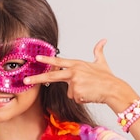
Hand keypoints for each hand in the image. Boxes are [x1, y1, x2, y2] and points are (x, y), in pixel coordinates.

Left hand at [24, 39, 138, 110]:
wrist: (113, 89)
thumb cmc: (107, 78)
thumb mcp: (101, 62)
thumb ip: (99, 51)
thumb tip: (104, 40)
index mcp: (77, 64)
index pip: (59, 61)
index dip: (47, 59)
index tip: (36, 58)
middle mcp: (74, 72)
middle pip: (52, 76)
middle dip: (37, 78)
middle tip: (25, 81)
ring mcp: (74, 82)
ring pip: (69, 92)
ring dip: (78, 94)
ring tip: (89, 90)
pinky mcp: (76, 92)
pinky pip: (75, 98)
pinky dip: (82, 99)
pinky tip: (89, 95)